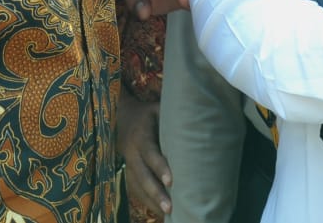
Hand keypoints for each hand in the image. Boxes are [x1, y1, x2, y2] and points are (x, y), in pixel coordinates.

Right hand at [118, 94, 172, 216]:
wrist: (123, 118)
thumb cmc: (150, 114)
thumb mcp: (159, 109)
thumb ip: (173, 115)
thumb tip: (199, 115)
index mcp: (141, 135)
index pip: (150, 153)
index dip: (159, 167)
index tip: (171, 181)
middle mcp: (132, 152)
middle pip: (142, 175)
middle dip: (156, 192)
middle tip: (170, 207)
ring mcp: (128, 165)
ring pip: (138, 187)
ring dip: (152, 202)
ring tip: (168, 215)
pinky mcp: (129, 173)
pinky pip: (136, 191)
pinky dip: (147, 202)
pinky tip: (162, 213)